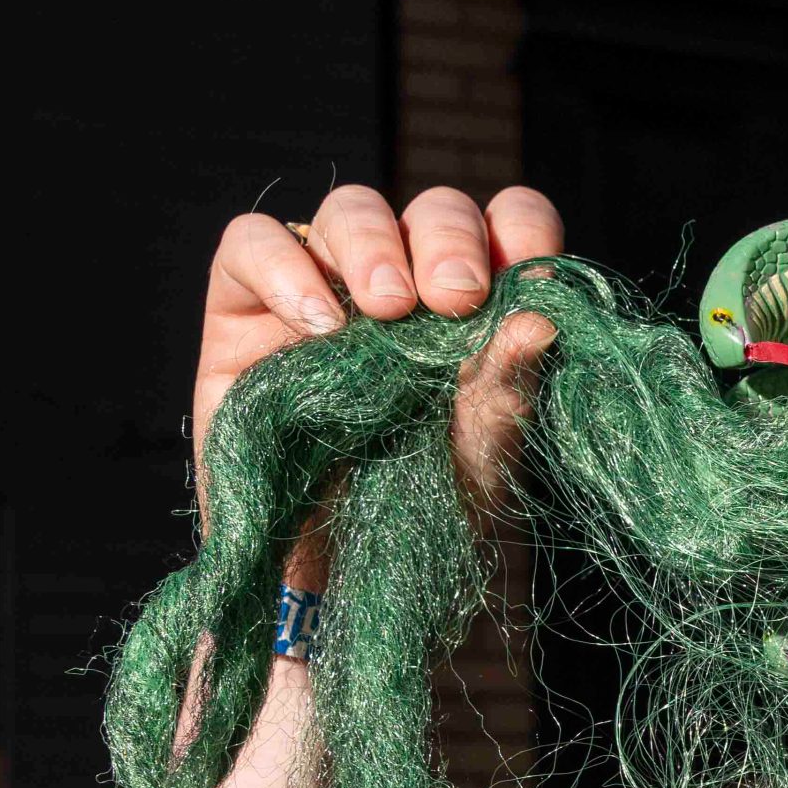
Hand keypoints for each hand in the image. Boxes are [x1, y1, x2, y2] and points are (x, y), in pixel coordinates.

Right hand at [197, 184, 566, 557]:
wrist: (343, 577)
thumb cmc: (426, 512)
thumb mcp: (483, 456)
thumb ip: (510, 389)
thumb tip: (541, 320)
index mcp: (483, 306)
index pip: (509, 223)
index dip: (522, 229)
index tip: (534, 274)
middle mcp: (409, 285)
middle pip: (432, 210)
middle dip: (448, 240)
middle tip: (456, 300)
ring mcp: (326, 289)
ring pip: (348, 211)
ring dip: (372, 244)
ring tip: (386, 311)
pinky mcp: (245, 309)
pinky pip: (251, 243)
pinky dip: (284, 268)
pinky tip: (318, 326)